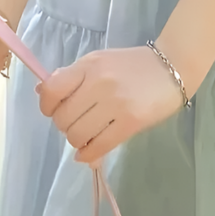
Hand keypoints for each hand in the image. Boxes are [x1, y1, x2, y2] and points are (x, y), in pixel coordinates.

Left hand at [36, 45, 186, 164]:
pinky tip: (90, 152)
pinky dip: (89, 154)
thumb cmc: (133, 64)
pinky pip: (98, 147)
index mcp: (89, 66)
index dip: (48, 106)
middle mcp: (99, 83)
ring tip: (87, 135)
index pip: (52, 91)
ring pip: (78, 135)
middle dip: (65, 126)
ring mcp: (115, 104)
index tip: (56, 109)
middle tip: (77, 123)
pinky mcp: (130, 122)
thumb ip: (71, 75)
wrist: (173, 66)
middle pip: (63, 118)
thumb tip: (41, 92)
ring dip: (77, 140)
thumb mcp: (99, 60)